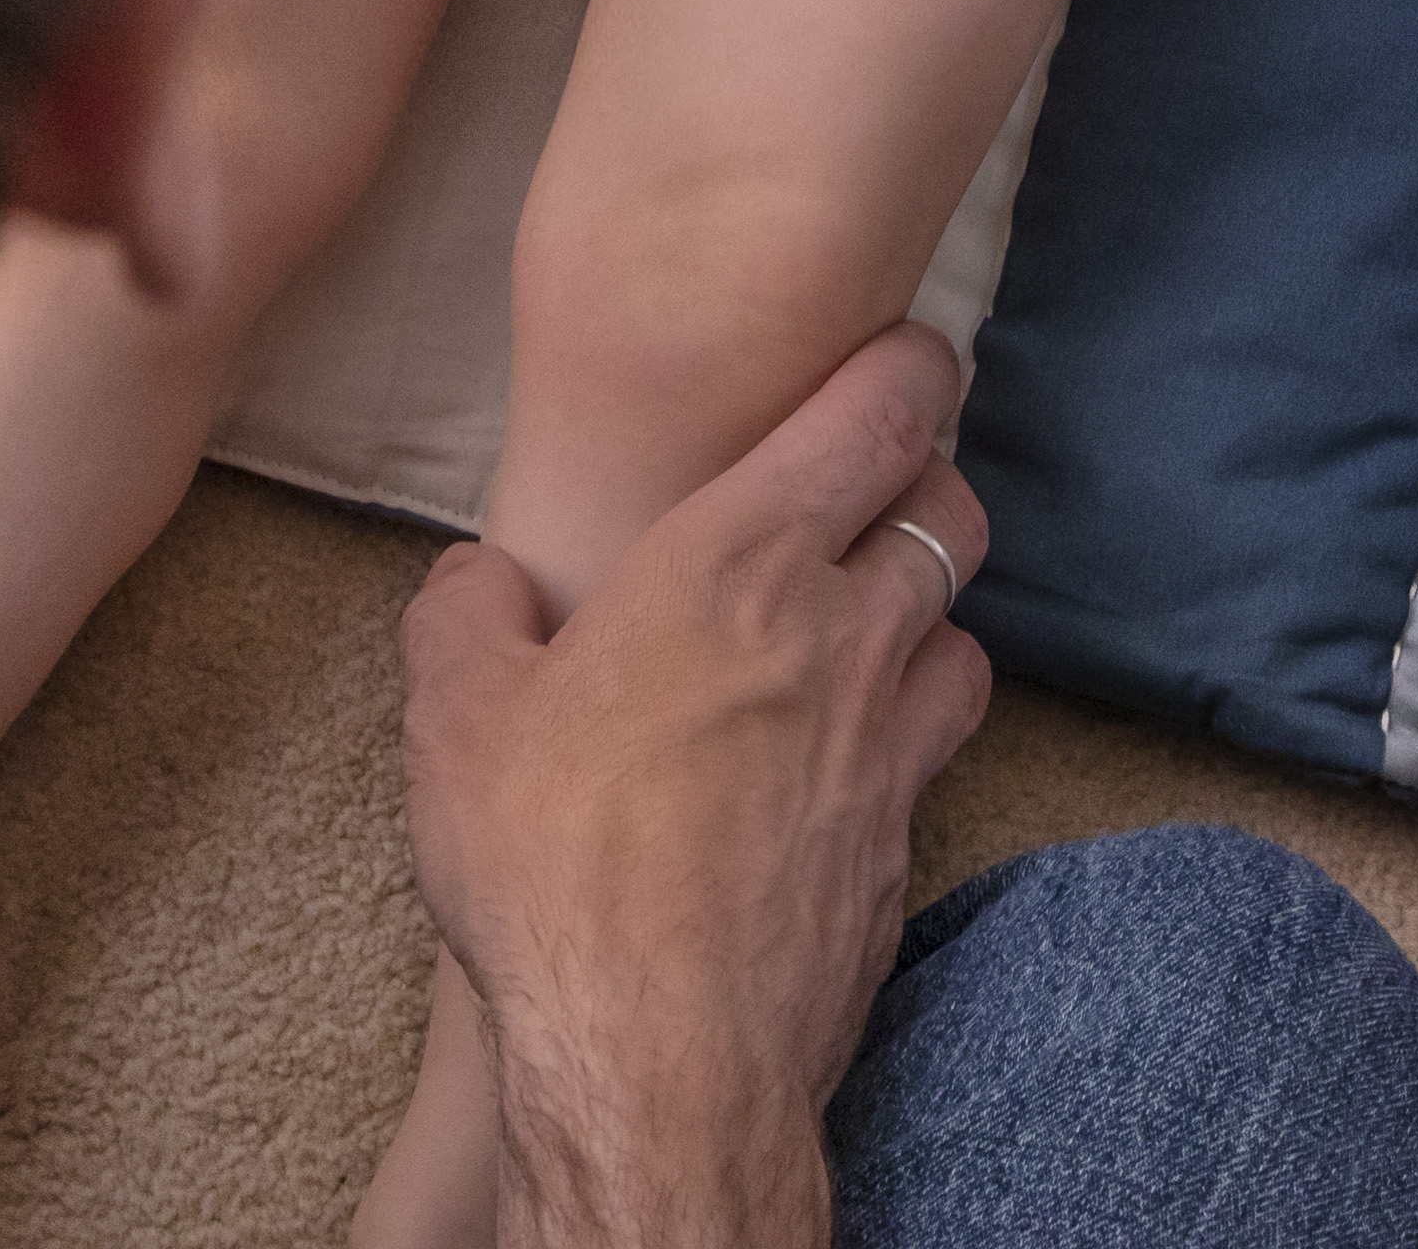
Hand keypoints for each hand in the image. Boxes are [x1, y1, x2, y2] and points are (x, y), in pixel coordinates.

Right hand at [400, 328, 1000, 1248]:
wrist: (655, 1058)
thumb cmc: (553, 865)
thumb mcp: (454, 718)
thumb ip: (467, 617)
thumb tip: (480, 582)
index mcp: (738, 559)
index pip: (882, 408)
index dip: (902, 366)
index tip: (886, 358)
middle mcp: (842, 632)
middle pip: (950, 508)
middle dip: (921, 486)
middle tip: (861, 500)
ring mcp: (891, 746)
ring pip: (963, 630)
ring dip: (926, 619)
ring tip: (857, 637)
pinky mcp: (905, 849)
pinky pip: (936, 756)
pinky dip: (906, 741)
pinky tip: (839, 770)